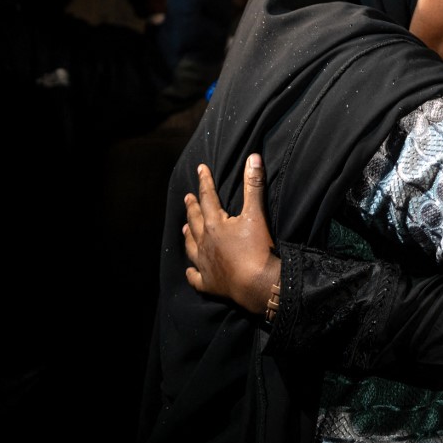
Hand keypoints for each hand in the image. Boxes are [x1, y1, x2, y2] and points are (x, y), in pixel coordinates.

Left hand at [183, 153, 279, 313]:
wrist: (257, 284)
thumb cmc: (257, 249)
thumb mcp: (256, 214)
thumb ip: (254, 185)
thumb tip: (253, 157)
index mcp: (215, 225)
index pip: (208, 197)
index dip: (205, 182)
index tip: (201, 169)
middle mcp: (204, 243)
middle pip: (195, 220)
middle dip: (192, 206)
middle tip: (187, 197)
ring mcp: (204, 264)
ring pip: (191, 246)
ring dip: (188, 235)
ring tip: (184, 228)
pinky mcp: (209, 283)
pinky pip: (195, 277)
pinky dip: (192, 272)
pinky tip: (190, 270)